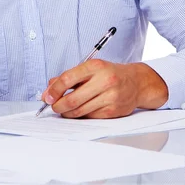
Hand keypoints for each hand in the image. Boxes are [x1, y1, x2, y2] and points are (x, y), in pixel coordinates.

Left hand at [41, 61, 168, 118]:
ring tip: (63, 109)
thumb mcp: (91, 68)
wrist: (137, 82)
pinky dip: (79, 115)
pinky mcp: (113, 111)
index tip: (47, 96)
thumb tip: (49, 89)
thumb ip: (70, 77)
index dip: (54, 90)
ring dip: (66, 112)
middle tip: (52, 105)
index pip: (68, 79)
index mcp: (96, 67)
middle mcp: (104, 81)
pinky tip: (78, 111)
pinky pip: (89, 117)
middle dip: (57, 105)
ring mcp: (110, 97)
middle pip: (72, 99)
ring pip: (79, 111)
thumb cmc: (110, 73)